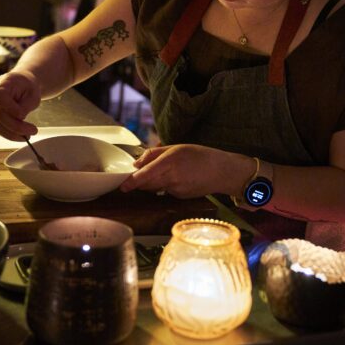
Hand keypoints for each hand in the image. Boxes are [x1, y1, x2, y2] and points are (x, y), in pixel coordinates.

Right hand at [0, 70, 41, 140]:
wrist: (23, 84)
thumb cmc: (28, 86)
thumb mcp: (33, 94)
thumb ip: (25, 106)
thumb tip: (20, 119)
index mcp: (1, 84)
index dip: (10, 108)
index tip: (24, 115)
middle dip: (16, 126)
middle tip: (33, 131)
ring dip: (12, 134)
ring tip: (28, 136)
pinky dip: (9, 134)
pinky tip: (21, 136)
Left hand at [119, 144, 252, 198]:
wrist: (221, 171)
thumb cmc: (200, 155)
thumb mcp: (176, 147)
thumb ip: (154, 154)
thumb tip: (136, 163)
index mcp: (170, 161)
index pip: (146, 174)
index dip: (132, 181)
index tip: (123, 186)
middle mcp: (172, 177)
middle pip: (147, 184)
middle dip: (139, 182)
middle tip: (135, 177)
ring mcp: (176, 189)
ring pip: (155, 188)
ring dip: (152, 183)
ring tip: (164, 173)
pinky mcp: (180, 197)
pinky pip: (165, 191)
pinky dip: (165, 186)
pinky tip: (177, 179)